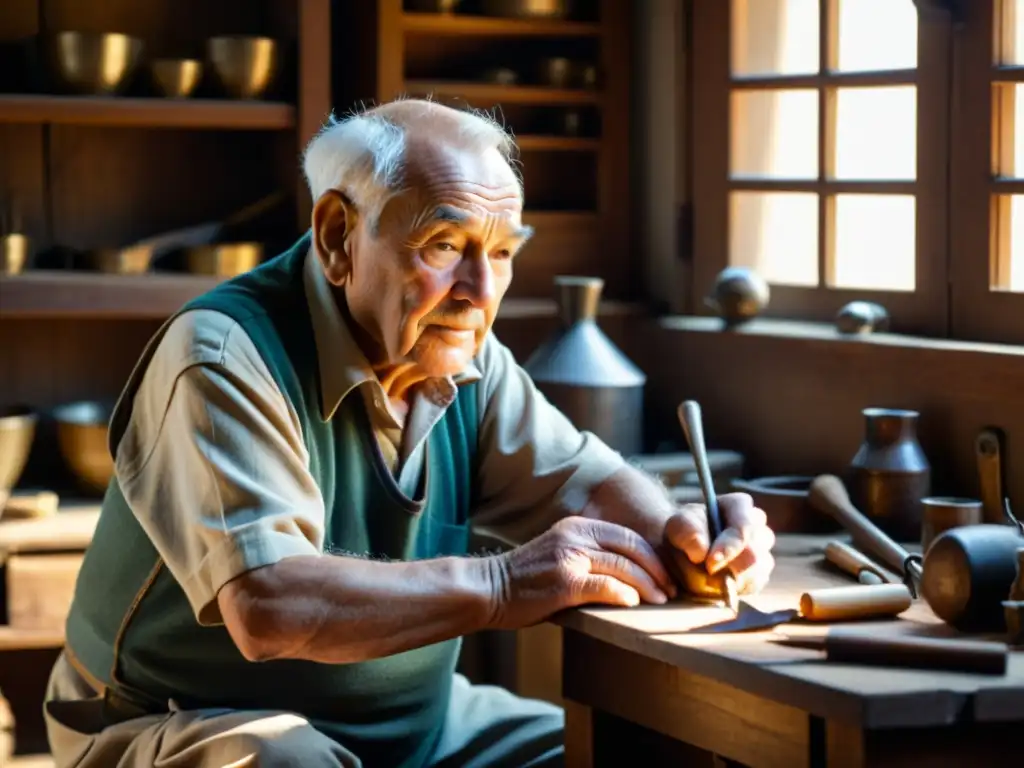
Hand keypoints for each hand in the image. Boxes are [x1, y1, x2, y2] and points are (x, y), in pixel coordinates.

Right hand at [486, 516, 678, 630]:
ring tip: (661, 601)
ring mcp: (570, 558)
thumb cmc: (524, 580)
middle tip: (670, 590)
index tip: (665, 575)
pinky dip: (624, 595)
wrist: (489, 588)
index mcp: (576, 527)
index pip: (627, 536)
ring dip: (648, 586)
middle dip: (657, 570)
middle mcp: (575, 536)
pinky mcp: (565, 582)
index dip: (652, 555)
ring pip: (623, 567)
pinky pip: (605, 586)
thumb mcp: (558, 553)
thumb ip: (587, 556)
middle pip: (631, 548)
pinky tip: (634, 604)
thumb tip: (627, 575)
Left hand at [663, 492, 775, 598]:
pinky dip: (735, 589)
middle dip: (730, 567)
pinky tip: (719, 583)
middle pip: (754, 553)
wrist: (681, 552)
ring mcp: (762, 552)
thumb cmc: (683, 532)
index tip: (709, 564)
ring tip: (708, 576)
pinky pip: (754, 585)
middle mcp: (757, 528)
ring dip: (731, 579)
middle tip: (706, 573)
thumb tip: (701, 550)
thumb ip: (687, 531)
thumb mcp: (678, 525)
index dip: (729, 547)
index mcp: (740, 506)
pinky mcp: (760, 575)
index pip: (744, 527)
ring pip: (757, 572)